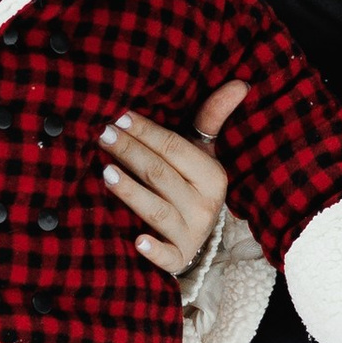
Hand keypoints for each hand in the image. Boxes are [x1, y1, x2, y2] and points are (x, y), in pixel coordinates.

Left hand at [102, 78, 245, 276]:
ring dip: (131, 192)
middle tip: (101, 134)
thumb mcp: (201, 153)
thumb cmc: (188, 185)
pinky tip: (136, 241)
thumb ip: (212, 118)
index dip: (146, 131)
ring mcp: (191, 235)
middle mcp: (205, 206)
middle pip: (160, 175)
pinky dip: (153, 251)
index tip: (119, 116)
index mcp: (213, 176)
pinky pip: (166, 256)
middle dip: (129, 152)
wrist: (191, 239)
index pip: (174, 148)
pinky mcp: (177, 259)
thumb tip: (240, 83)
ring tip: (105, 172)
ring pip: (158, 210)